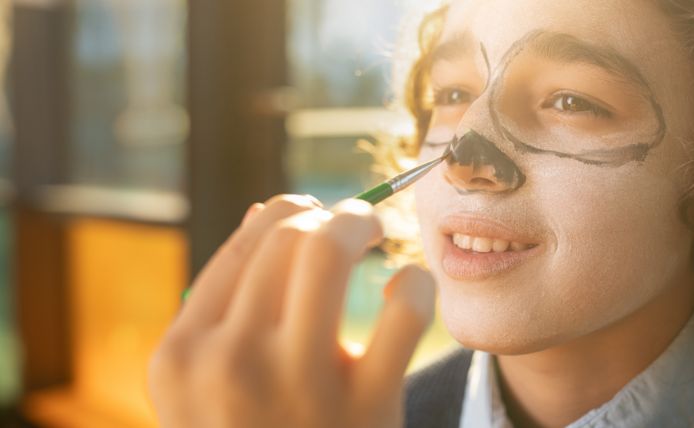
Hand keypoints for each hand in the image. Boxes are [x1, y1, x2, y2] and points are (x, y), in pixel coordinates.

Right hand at [148, 195, 435, 427]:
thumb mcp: (207, 386)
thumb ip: (224, 304)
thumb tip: (263, 212)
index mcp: (183, 353)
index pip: (245, 243)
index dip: (291, 212)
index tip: (318, 217)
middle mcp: (228, 361)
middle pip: (287, 238)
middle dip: (332, 213)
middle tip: (358, 222)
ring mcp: (295, 385)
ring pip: (328, 252)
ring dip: (362, 223)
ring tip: (378, 230)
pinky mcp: (364, 408)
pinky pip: (401, 311)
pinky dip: (414, 285)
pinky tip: (409, 289)